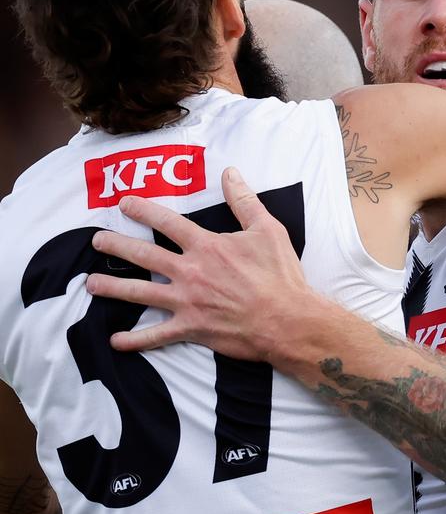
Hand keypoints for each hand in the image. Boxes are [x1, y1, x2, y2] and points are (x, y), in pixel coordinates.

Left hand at [87, 167, 309, 359]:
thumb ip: (244, 201)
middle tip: (96, 241)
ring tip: (91, 284)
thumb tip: (230, 173)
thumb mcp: (268, 230)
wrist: (287, 320)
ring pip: (140, 293)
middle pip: (143, 255)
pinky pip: (156, 336)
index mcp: (206, 246)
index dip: (143, 210)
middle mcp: (190, 271)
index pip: (167, 222)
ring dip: (112, 288)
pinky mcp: (191, 328)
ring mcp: (187, 301)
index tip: (124, 203)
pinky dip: (134, 340)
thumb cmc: (280, 276)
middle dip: (116, 246)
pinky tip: (115, 341)